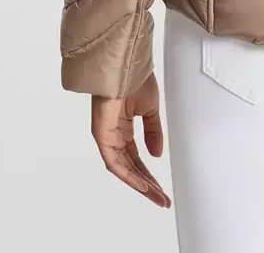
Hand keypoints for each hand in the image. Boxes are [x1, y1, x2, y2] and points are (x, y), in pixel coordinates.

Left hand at [91, 72, 171, 207]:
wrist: (127, 63)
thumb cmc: (135, 79)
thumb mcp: (150, 110)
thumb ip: (152, 133)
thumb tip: (156, 154)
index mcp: (123, 129)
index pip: (136, 159)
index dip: (149, 175)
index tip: (161, 189)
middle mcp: (114, 135)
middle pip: (130, 168)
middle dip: (147, 185)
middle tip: (161, 199)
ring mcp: (107, 136)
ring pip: (123, 168)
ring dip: (139, 184)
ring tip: (155, 196)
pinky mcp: (102, 135)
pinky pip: (115, 162)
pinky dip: (128, 174)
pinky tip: (141, 184)